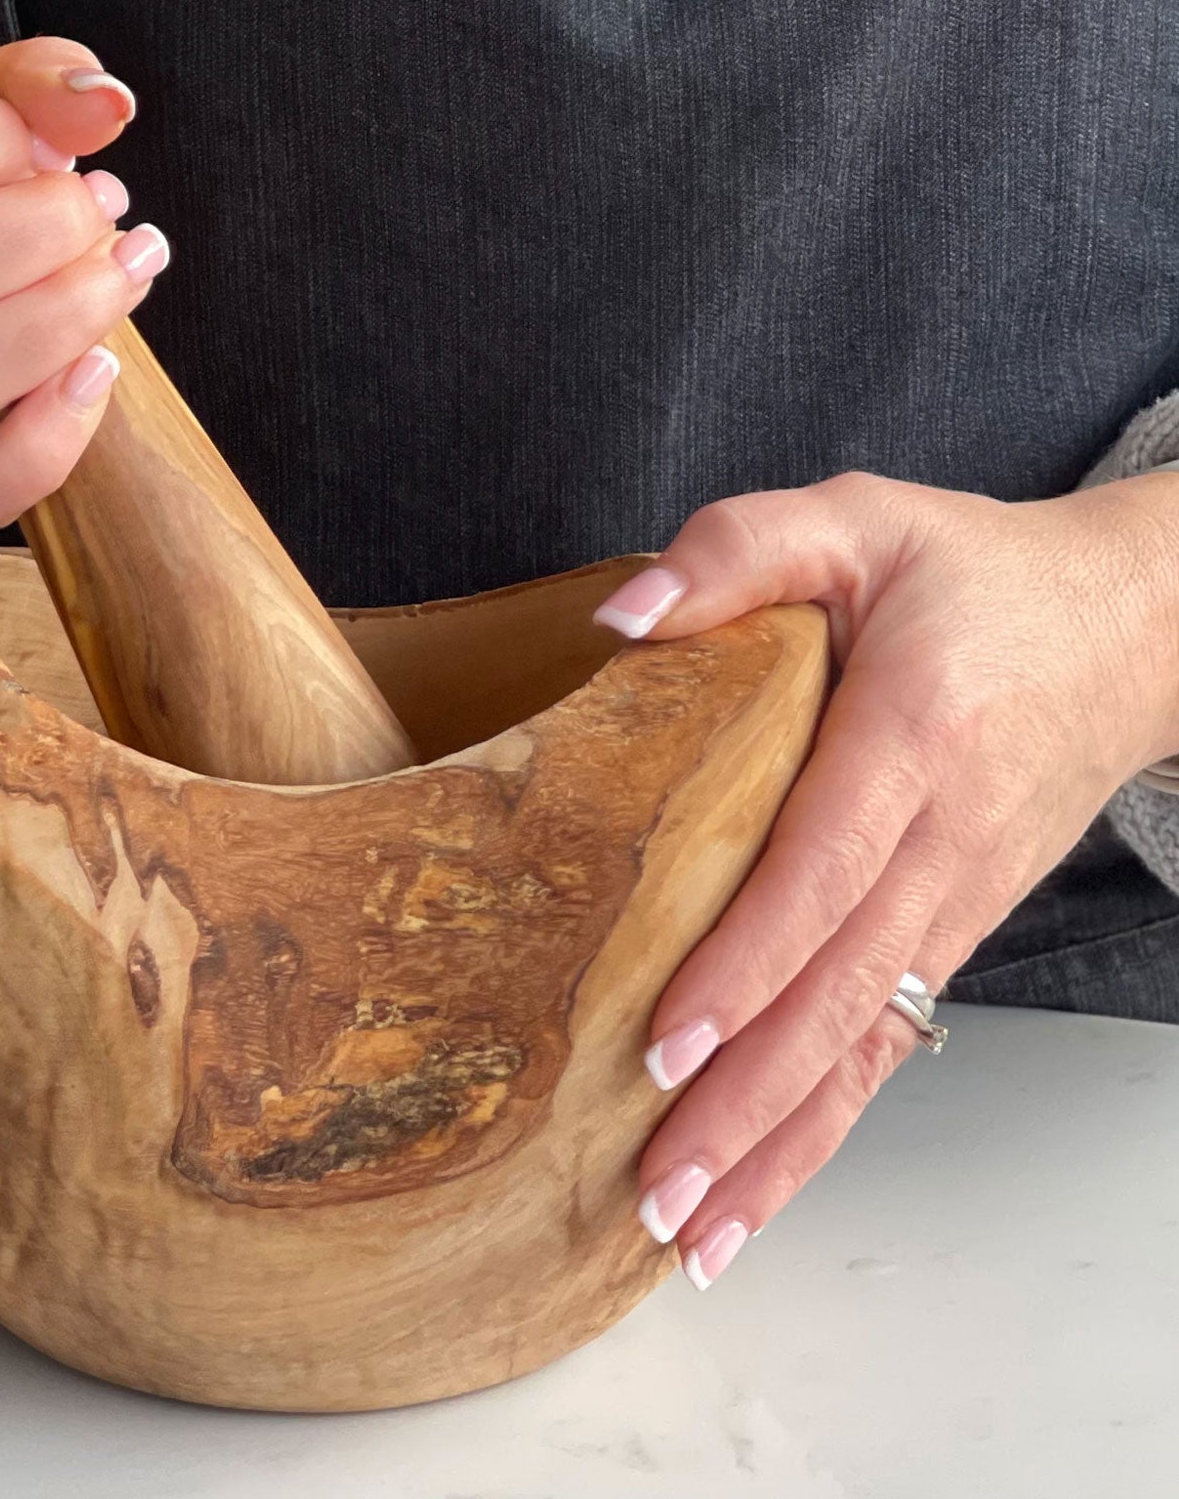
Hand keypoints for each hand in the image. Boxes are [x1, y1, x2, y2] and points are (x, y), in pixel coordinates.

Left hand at [596, 471, 1178, 1289]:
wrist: (1127, 626)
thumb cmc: (971, 572)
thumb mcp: (855, 517)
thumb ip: (736, 550)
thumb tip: (622, 617)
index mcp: (911, 737)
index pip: (820, 871)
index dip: (746, 964)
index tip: (667, 1044)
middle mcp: (941, 841)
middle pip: (841, 993)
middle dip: (747, 1101)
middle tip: (658, 1190)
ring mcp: (957, 901)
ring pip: (868, 1044)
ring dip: (782, 1143)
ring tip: (697, 1233)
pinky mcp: (952, 929)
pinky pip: (890, 1041)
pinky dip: (829, 1123)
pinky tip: (766, 1185)